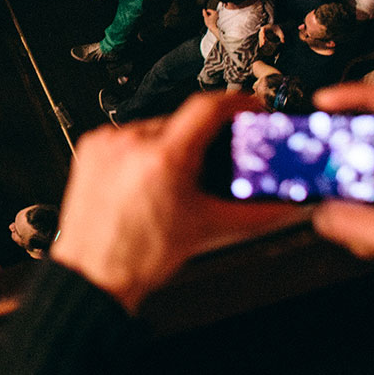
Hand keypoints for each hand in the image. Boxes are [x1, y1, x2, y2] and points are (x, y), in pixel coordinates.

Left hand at [52, 93, 293, 310]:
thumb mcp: (206, 228)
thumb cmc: (141, 256)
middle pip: (182, 122)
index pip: (208, 107)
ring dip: (169, 146)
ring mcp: (107, 144)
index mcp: (163, 159)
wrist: (95, 273)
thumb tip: (282, 205)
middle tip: (206, 165)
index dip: (236, 101)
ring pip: (153, 129)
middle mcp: (131, 144)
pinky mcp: (91, 148)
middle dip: (200, 140)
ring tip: (170, 181)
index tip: (247, 105)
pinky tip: (143, 178)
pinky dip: (140, 152)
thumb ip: (255, 213)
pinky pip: (126, 136)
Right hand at [310, 83, 373, 347]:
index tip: (325, 102)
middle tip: (314, 153)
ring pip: (357, 169)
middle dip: (337, 145)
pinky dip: (345, 216)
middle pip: (369, 133)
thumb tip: (325, 212)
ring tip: (329, 202)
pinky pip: (356, 202)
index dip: (358, 94)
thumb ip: (359, 223)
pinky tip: (358, 242)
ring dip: (338, 186)